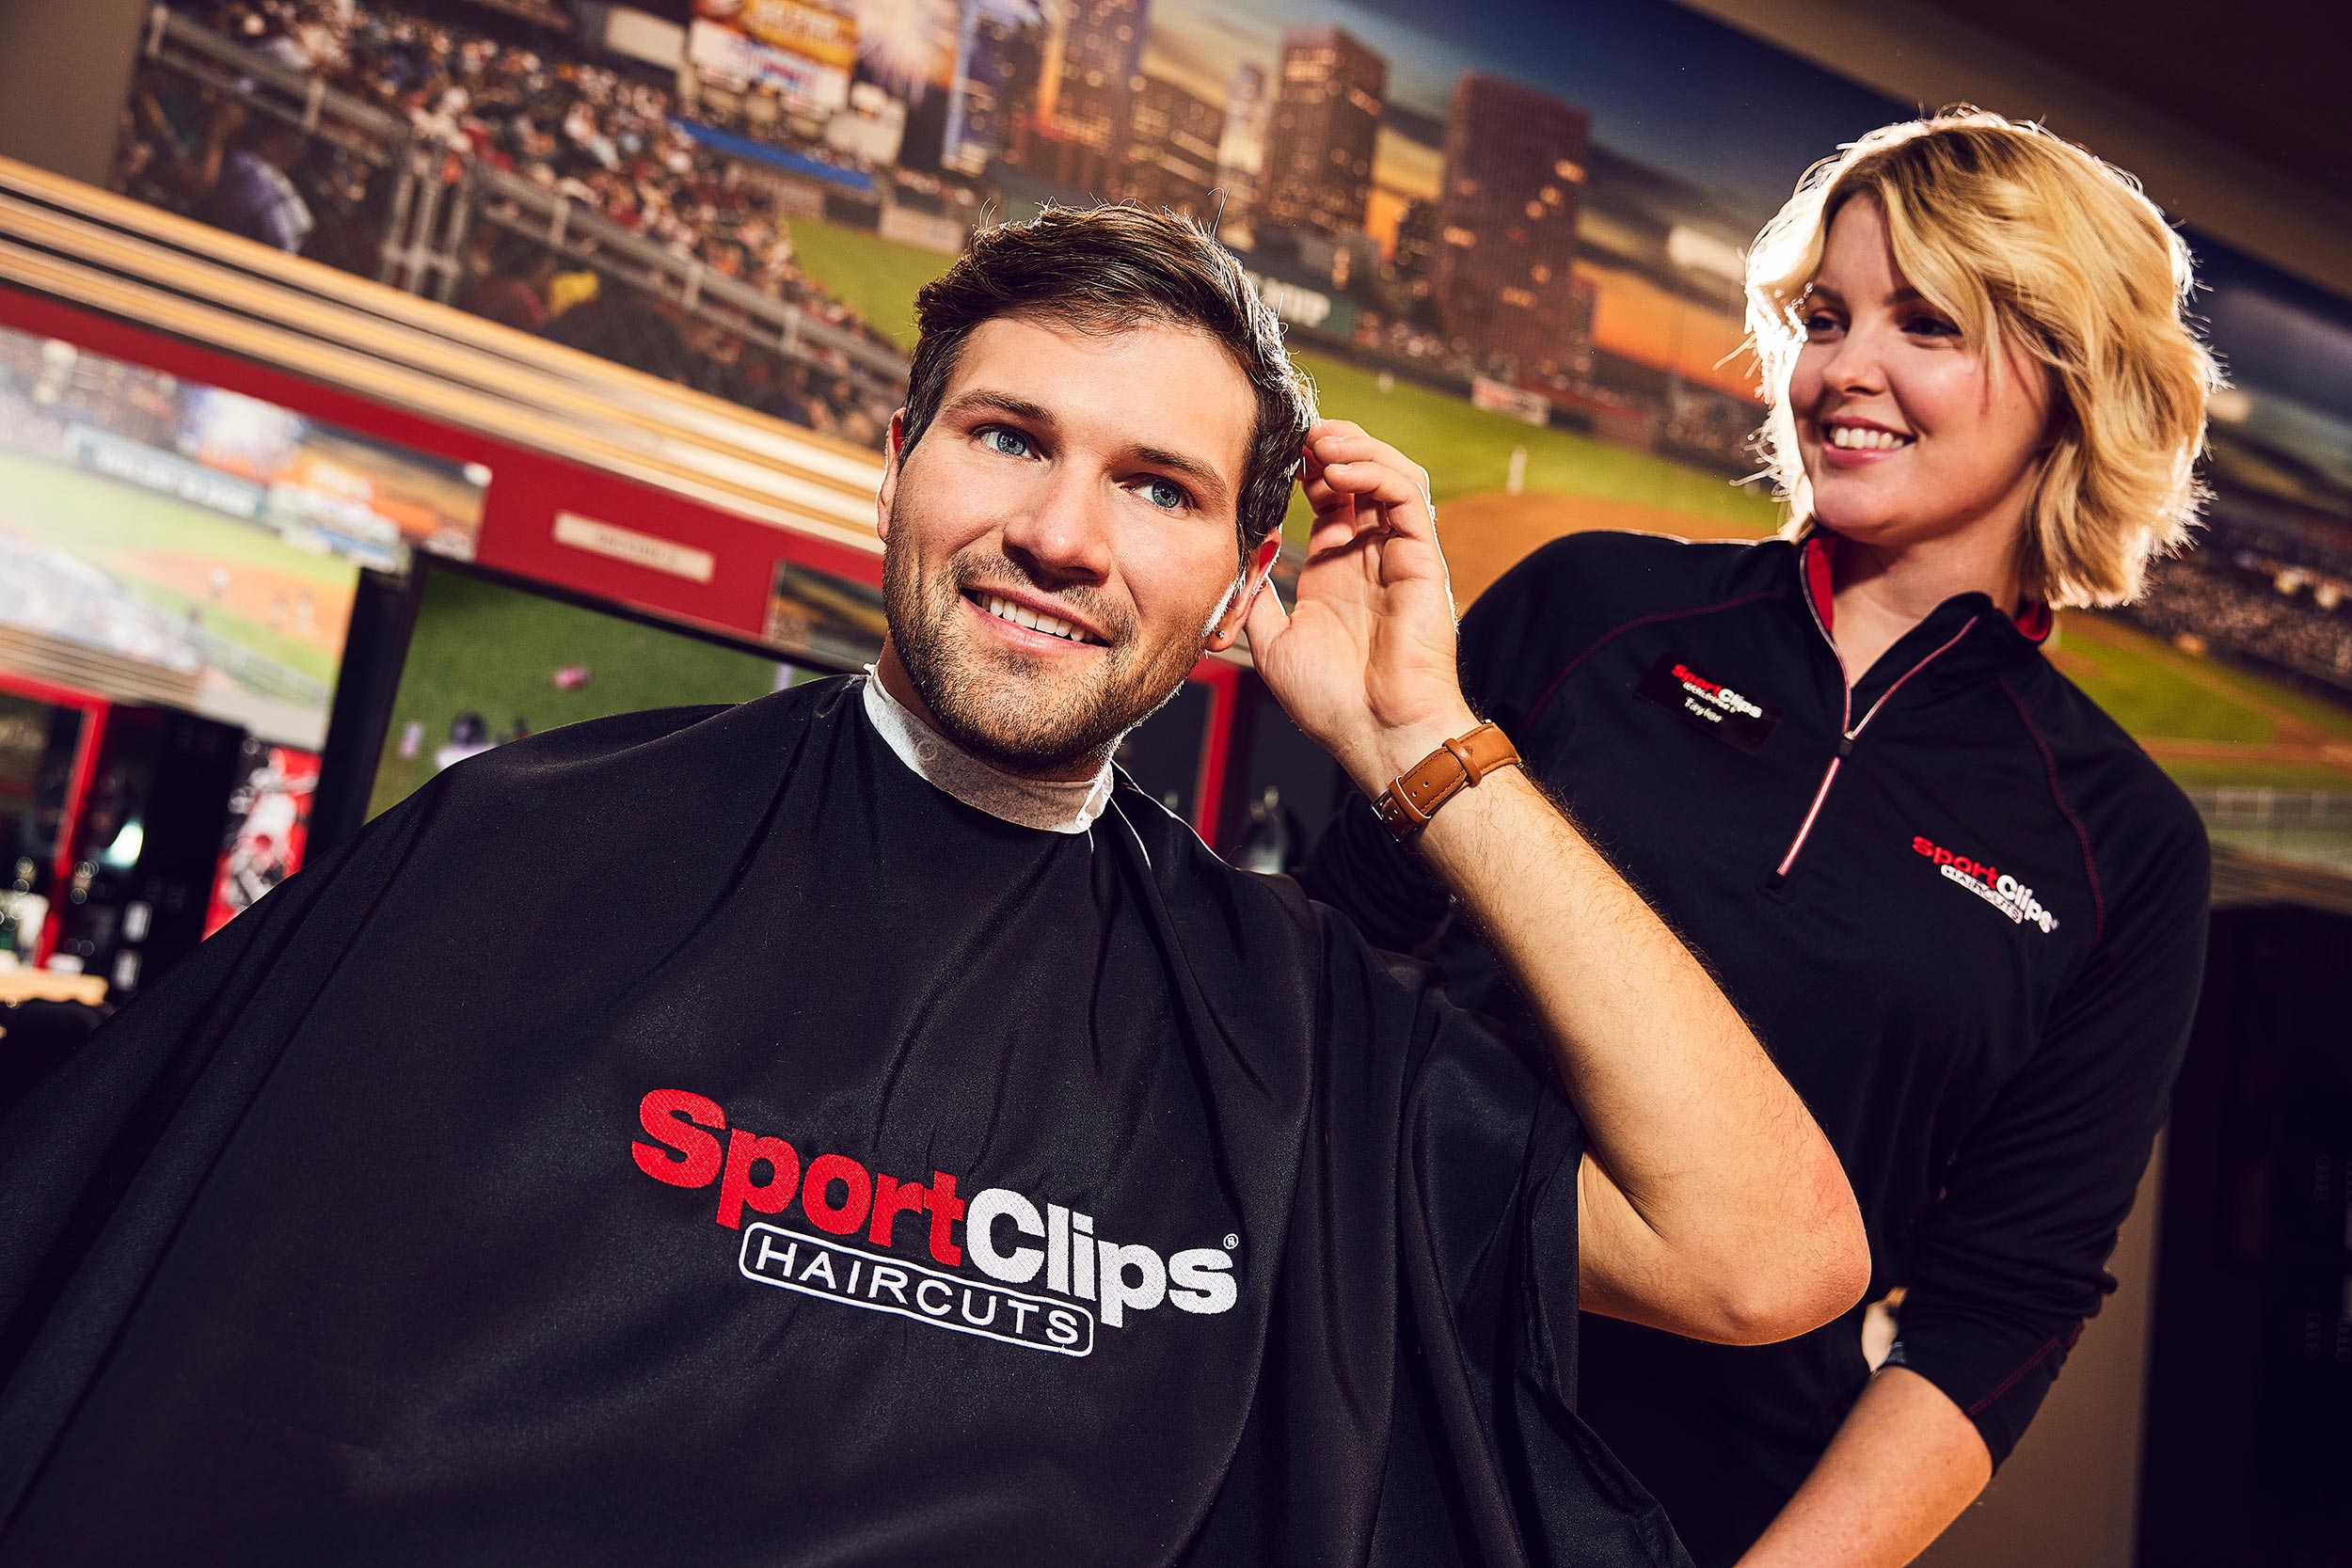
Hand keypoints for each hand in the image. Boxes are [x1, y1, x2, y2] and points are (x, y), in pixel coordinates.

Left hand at [1243, 420, 1476, 794]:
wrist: (1378, 736)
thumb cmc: (1334, 704)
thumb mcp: (1273, 643)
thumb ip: (1256, 598)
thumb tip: (1233, 560)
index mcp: (1339, 571)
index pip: (1328, 499)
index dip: (1303, 469)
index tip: (1271, 453)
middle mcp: (1372, 557)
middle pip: (1360, 477)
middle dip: (1328, 447)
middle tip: (1294, 434)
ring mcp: (1400, 555)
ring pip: (1390, 475)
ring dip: (1355, 449)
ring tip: (1318, 442)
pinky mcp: (1423, 559)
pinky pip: (1407, 497)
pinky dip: (1374, 472)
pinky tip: (1337, 470)